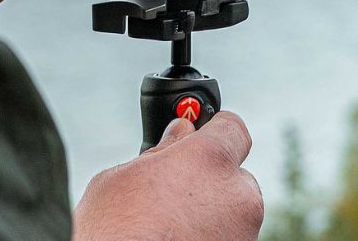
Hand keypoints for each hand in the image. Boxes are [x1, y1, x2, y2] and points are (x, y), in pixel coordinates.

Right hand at [74, 112, 263, 240]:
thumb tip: (178, 135)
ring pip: (232, 213)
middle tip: (173, 192)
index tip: (198, 138)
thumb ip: (160, 152)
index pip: (232, 128)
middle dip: (209, 180)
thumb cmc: (113, 235)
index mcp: (210, 160)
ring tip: (168, 228)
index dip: (213, 131)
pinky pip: (227, 239)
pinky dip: (209, 239)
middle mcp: (237, 197)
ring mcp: (244, 235)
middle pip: (233, 175)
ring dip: (210, 214)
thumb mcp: (120, 180)